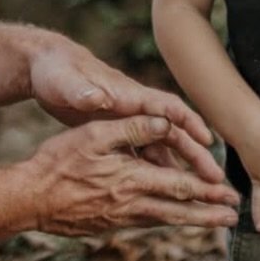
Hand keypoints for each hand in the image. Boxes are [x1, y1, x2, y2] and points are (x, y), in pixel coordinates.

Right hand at [23, 116, 239, 236]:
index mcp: (132, 180)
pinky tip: (171, 218)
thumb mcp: (94, 134)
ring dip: (192, 221)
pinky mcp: (108, 225)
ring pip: (165, 220)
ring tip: (214, 222)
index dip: (208, 191)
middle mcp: (131, 204)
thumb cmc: (58, 162)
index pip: (180, 187)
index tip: (230, 194)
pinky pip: (145, 223)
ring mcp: (119, 219)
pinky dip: (165, 221)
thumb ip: (133, 128)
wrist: (29, 199)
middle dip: (209, 214)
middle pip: (179, 211)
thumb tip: (166, 123)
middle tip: (234, 217)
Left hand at [27, 36, 224, 185]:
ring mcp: (126, 121)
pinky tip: (162, 193)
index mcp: (127, 95)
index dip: (188, 123)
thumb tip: (95, 97)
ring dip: (178, 168)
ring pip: (159, 147)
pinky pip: (141, 154)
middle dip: (194, 154)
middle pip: (171, 132)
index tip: (208, 140)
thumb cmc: (56, 71)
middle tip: (215, 179)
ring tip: (199, 193)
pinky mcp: (115, 132)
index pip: (166, 107)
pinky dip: (154, 171)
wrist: (44, 67)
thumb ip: (82, 91)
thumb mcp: (66, 82)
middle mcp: (133, 108)